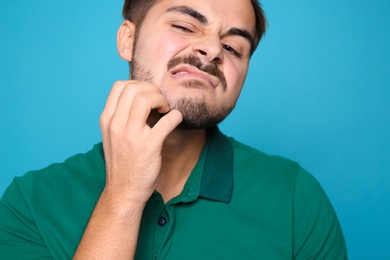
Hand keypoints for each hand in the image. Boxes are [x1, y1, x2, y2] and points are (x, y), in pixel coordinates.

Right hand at [99, 80, 182, 203]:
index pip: (119, 86)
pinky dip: (175, 116)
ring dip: (161, 100)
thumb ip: (123, 116)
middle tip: (160, 102)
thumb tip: (145, 97)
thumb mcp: (114, 136)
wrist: (124, 191)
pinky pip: (166, 122)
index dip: (138, 84)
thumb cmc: (123, 162)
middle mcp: (116, 125)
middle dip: (152, 89)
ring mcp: (131, 136)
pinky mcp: (148, 147)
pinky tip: (176, 119)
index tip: (148, 94)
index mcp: (107, 120)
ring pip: (145, 100)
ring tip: (166, 110)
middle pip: (133, 88)